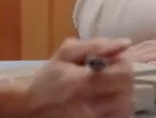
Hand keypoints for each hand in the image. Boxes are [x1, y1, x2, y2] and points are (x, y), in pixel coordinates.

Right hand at [0, 37, 134, 117]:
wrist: (28, 107)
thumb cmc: (48, 78)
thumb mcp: (66, 53)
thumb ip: (96, 45)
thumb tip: (125, 43)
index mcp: (83, 81)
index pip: (124, 73)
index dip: (123, 64)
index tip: (113, 62)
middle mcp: (89, 104)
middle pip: (127, 92)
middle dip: (123, 81)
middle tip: (111, 77)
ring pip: (124, 109)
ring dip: (122, 97)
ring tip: (109, 91)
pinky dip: (117, 112)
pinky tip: (107, 105)